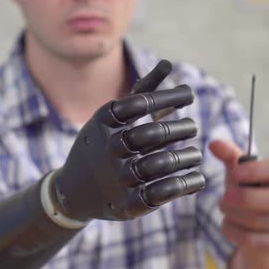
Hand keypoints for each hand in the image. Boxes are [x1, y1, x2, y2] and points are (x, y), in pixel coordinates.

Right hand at [52, 60, 205, 221]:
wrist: (73, 192)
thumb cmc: (101, 145)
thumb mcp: (114, 117)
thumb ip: (142, 91)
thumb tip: (169, 64)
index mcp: (103, 123)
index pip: (138, 103)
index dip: (167, 96)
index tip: (189, 96)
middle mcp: (107, 149)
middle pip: (151, 133)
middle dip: (179, 129)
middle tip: (193, 128)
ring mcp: (116, 178)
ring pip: (160, 163)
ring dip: (185, 157)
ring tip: (195, 154)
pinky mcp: (126, 204)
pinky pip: (161, 192)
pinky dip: (184, 184)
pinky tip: (196, 178)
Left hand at [209, 140, 268, 251]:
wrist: (261, 225)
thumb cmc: (252, 190)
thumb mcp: (240, 172)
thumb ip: (230, 156)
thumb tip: (215, 144)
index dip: (258, 172)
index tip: (234, 173)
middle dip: (246, 199)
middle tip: (224, 197)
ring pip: (261, 221)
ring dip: (233, 215)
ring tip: (225, 208)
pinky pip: (252, 239)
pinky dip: (233, 231)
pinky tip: (229, 223)